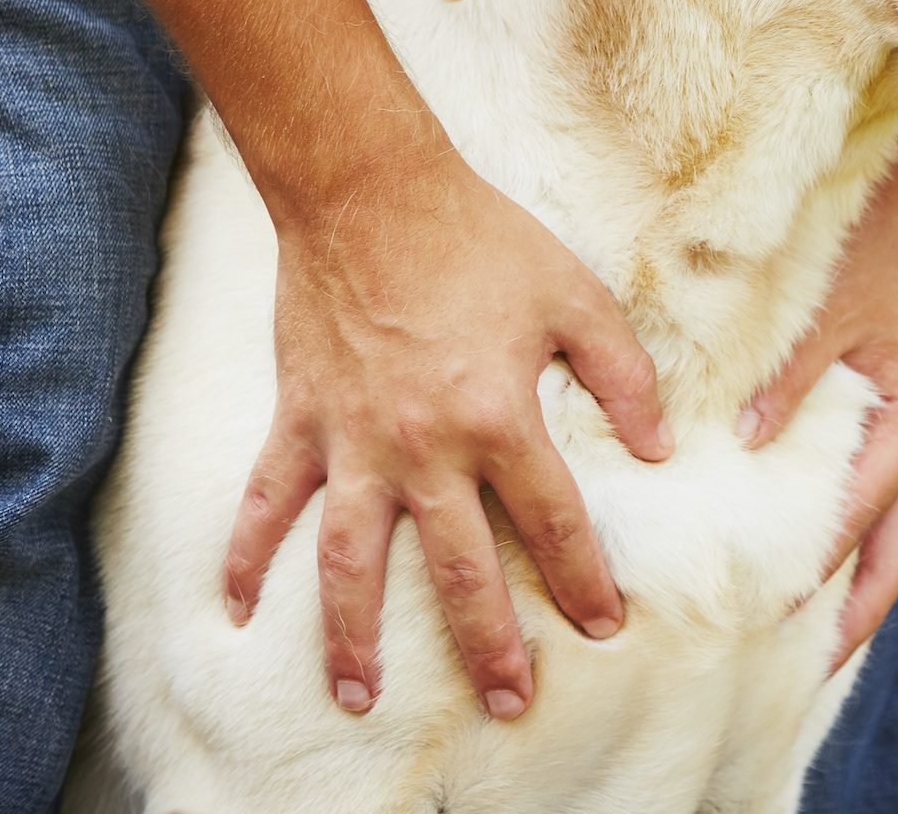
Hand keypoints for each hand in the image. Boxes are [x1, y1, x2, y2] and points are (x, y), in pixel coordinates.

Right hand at [220, 153, 670, 720]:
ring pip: (349, 562)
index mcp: (498, 418)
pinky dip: (245, 557)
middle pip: (457, 569)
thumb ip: (624, 374)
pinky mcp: (301, 421)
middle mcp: (423, 448)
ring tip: (358, 697)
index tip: (602, 629)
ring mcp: (353, 441)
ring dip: (352, 636)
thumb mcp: (576, 296)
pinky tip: (236, 610)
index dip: (583, 581)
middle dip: (486, 645)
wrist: (370, 192)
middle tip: (508, 704)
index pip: (554, 523)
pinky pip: (266, 503)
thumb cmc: (481, 240)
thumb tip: (661, 445)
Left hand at [740, 74, 897, 673]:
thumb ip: (787, 378)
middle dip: (844, 618)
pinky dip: (841, 535)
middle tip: (791, 674)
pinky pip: (870, 497)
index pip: (857, 523)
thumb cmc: (877, 242)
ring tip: (791, 640)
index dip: (810, 575)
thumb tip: (740, 443)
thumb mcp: (829, 309)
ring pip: (883, 534)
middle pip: (887, 556)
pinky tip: (795, 554)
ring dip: (845, 584)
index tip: (758, 620)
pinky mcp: (888, 415)